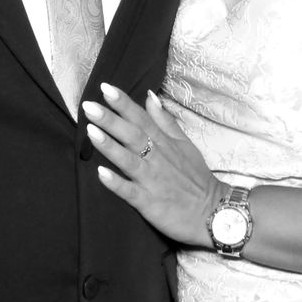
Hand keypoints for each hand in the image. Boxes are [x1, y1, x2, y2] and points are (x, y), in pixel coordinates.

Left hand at [84, 83, 224, 246]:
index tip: (105, 88)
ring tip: (91, 131)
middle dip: (110, 120)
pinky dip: (116, 183)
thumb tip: (150, 97)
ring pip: (129, 160)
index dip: (123, 104)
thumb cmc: (197, 178)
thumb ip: (165, 121)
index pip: (141, 119)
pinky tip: (101, 173)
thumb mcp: (185, 144)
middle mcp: (157, 159)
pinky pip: (131, 192)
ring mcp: (152, 181)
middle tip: (88, 105)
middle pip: (132, 135)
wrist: (214, 213)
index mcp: (164, 143)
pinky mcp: (149, 203)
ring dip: (110, 146)